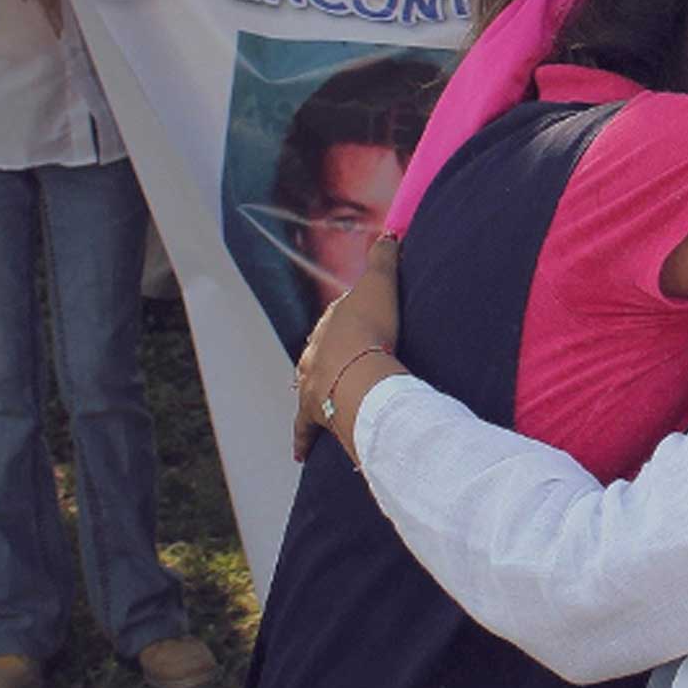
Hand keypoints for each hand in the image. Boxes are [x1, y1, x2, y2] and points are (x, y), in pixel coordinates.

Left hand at [292, 235, 403, 462]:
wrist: (359, 377)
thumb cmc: (371, 332)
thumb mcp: (380, 285)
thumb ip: (384, 259)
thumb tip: (388, 233)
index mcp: (328, 325)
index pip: (336, 319)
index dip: (351, 319)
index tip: (362, 320)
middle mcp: (312, 355)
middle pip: (319, 352)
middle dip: (329, 354)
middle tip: (344, 356)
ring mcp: (311, 386)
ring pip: (309, 387)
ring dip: (316, 391)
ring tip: (325, 396)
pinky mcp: (315, 416)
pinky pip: (305, 430)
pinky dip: (301, 440)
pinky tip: (298, 454)